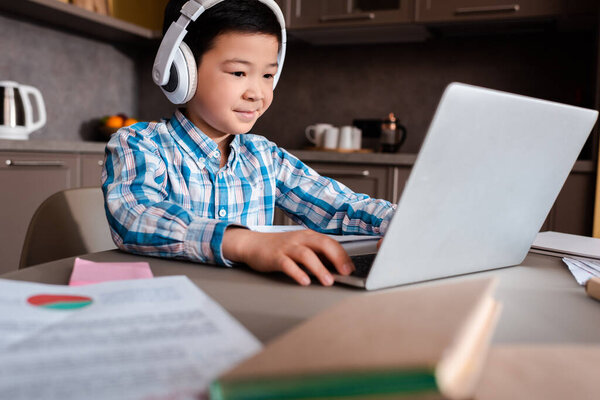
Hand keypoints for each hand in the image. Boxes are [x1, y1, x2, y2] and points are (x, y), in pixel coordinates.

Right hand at [222, 228, 354, 285]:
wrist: (252, 244)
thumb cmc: (279, 248)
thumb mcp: (301, 247)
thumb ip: (317, 255)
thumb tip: (337, 267)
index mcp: (308, 236)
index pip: (331, 243)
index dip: (343, 256)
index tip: (350, 269)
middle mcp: (299, 239)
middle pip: (322, 244)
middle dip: (336, 258)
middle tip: (345, 272)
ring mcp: (287, 248)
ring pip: (306, 255)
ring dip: (319, 268)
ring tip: (328, 281)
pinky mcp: (275, 257)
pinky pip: (287, 264)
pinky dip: (297, 273)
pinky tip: (304, 281)